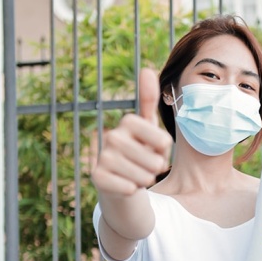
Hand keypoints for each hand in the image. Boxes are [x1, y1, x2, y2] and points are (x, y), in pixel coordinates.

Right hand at [92, 68, 172, 194]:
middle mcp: (112, 136)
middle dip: (155, 169)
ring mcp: (102, 157)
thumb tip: (148, 69)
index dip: (164, 151)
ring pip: (145, 177)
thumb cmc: (139, 152)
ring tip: (134, 174)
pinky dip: (132, 191)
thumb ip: (149, 101)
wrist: (119, 181)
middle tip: (143, 165)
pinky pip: (130, 189)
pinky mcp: (97, 178)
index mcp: (128, 122)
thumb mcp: (148, 127)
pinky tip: (123, 184)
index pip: (164, 141)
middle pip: (156, 161)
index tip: (153, 148)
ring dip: (144, 180)